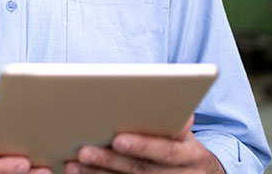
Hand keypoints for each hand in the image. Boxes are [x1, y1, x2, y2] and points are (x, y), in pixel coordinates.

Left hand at [65, 116, 223, 173]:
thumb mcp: (186, 129)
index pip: (167, 151)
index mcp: (190, 154)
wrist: (198, 171)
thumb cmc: (182, 141)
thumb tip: (170, 105)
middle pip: (141, 170)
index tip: (117, 139)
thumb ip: (175, 118)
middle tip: (83, 151)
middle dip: (110, 160)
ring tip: (73, 164)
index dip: (143, 146)